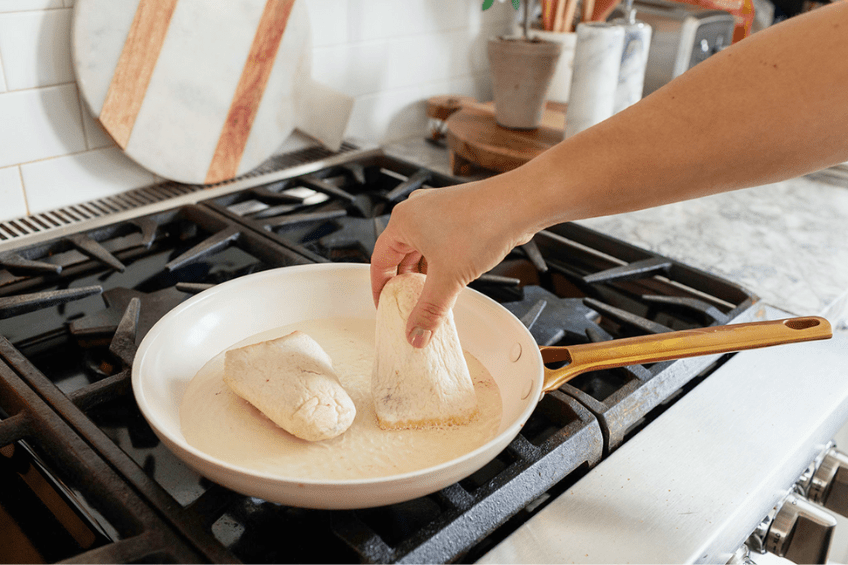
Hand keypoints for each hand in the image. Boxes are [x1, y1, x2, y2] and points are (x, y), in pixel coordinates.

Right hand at [370, 180, 533, 347]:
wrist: (518, 205)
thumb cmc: (481, 226)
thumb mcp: (448, 278)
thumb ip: (429, 310)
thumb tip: (416, 335)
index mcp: (403, 221)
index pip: (380, 260)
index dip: (381, 288)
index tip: (386, 307)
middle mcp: (416, 211)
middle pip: (400, 254)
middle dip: (405, 283)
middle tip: (409, 307)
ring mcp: (437, 210)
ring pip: (422, 249)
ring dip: (425, 274)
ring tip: (432, 297)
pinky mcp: (457, 213)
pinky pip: (440, 242)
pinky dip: (440, 262)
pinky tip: (451, 279)